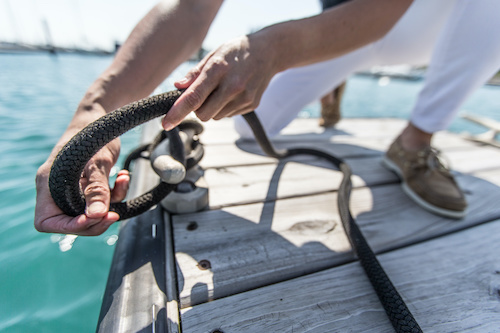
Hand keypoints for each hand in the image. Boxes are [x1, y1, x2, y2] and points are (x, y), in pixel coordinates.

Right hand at [35, 136, 129, 235]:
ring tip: (122, 181)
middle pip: (70, 222)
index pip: (47, 221)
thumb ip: (97, 189)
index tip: (91, 219)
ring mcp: (73, 189)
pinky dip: (116, 193)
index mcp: (48, 184)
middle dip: (95, 220)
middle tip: (113, 214)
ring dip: (111, 203)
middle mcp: (57, 189)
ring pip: (90, 213)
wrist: (102, 117)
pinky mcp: (88, 187)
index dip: (68, 227)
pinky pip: (101, 201)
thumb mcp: (97, 162)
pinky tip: (123, 176)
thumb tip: (96, 215)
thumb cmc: (92, 133)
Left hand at [162, 34, 278, 129]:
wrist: (269, 52)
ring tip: (222, 89)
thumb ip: (195, 73)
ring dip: (212, 108)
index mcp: (219, 69)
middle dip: (197, 109)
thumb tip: (178, 87)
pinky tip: (233, 92)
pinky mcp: (251, 105)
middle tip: (203, 94)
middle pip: (203, 114)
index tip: (165, 123)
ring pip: (216, 116)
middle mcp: (232, 86)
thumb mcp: (214, 54)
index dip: (177, 112)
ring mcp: (244, 97)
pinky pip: (229, 115)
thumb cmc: (237, 51)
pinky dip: (225, 107)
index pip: (194, 97)